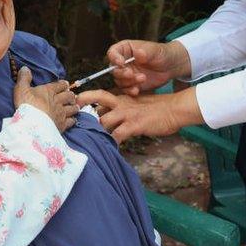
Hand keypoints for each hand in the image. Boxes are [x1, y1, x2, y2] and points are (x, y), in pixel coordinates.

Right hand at [13, 67, 78, 132]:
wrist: (32, 125)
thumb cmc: (26, 106)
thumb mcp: (21, 89)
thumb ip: (24, 78)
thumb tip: (25, 68)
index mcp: (49, 91)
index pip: (60, 85)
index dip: (63, 84)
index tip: (65, 84)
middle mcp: (57, 101)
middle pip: (69, 96)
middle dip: (70, 95)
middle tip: (70, 96)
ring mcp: (61, 113)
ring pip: (73, 108)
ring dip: (74, 106)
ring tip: (74, 106)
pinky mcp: (62, 124)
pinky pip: (71, 121)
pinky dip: (72, 119)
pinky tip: (72, 119)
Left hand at [76, 88, 202, 142]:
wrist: (173, 110)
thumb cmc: (154, 109)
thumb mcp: (134, 105)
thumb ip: (119, 109)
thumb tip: (103, 117)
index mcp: (120, 97)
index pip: (98, 95)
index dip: (85, 98)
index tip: (73, 104)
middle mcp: (121, 103)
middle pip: (97, 98)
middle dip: (83, 106)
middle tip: (72, 117)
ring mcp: (127, 113)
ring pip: (103, 120)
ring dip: (95, 130)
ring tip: (88, 140)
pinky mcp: (134, 125)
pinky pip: (117, 135)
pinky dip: (111, 143)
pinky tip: (108, 149)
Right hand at [107, 39, 190, 95]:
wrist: (170, 66)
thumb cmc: (161, 53)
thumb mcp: (155, 50)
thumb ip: (145, 52)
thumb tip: (138, 53)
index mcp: (125, 49)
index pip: (113, 53)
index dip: (114, 58)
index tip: (121, 62)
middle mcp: (123, 62)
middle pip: (114, 69)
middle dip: (122, 73)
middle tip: (131, 73)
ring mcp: (126, 74)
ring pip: (119, 81)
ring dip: (128, 82)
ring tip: (143, 78)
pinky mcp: (132, 84)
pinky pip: (126, 89)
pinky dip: (130, 91)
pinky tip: (137, 90)